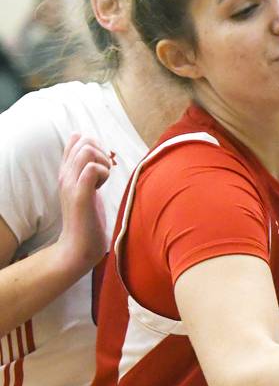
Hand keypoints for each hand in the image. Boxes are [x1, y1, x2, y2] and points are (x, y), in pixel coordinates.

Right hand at [56, 133, 111, 271]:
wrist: (78, 247)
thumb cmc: (88, 221)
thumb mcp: (89, 191)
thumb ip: (91, 175)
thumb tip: (103, 159)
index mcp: (67, 172)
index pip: (76, 139)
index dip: (95, 145)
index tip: (102, 164)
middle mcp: (66, 174)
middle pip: (84, 140)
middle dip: (102, 152)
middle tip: (106, 174)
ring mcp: (71, 184)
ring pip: (88, 150)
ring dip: (104, 162)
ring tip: (104, 180)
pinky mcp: (80, 195)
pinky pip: (92, 169)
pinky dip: (104, 173)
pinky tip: (103, 188)